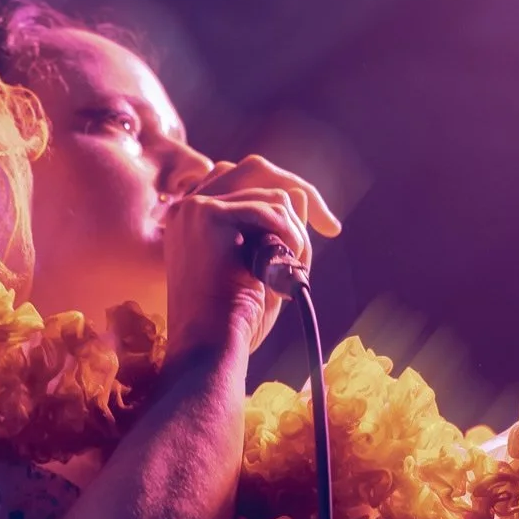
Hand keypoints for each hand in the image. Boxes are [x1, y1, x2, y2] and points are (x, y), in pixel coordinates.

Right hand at [162, 154, 340, 360]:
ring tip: (295, 272)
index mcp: (194, 223)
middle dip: (302, 194)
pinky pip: (269, 207)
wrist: (210, 349)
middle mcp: (187, 210)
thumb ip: (277, 230)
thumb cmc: (233, 325)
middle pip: (256, 170)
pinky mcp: (205, 214)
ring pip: (271, 193)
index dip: (285, 197)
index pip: (243, 181)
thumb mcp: (263, 269)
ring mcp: (193, 209)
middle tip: (331, 227)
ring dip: (297, 233)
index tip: (323, 225)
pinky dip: (290, 235)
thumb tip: (299, 195)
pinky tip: (287, 266)